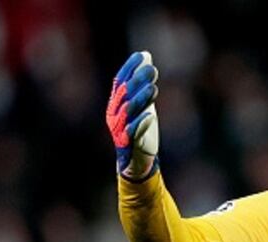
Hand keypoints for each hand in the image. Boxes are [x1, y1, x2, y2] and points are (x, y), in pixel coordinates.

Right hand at [106, 51, 159, 180]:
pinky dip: (140, 124)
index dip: (129, 68)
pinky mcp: (128, 145)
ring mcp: (119, 130)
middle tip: (152, 70)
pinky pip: (132, 134)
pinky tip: (150, 116)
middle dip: (137, 81)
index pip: (120, 81)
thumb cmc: (139, 128)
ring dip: (140, 100)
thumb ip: (142, 82)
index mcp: (115, 103)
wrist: (136, 160)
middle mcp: (114, 115)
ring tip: (153, 88)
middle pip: (124, 95)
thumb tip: (145, 55)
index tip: (142, 56)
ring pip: (128, 113)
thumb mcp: (142, 103)